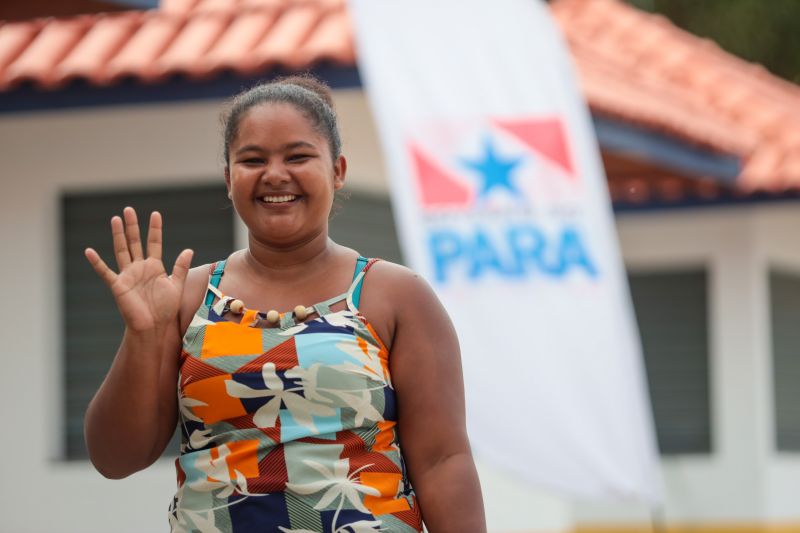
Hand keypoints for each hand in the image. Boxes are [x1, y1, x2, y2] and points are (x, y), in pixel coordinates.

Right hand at [85, 207, 193, 332]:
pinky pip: (105, 272)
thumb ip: (181, 267)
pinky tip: (88, 251)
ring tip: (115, 219)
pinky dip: (97, 262)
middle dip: (132, 226)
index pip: (154, 243)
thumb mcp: (176, 285)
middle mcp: (140, 268)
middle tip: (129, 209)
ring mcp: (128, 275)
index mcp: (154, 267)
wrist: (154, 326)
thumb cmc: (165, 308)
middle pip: (135, 242)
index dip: (155, 229)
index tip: (155, 214)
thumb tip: (189, 249)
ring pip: (122, 250)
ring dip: (118, 235)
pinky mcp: (118, 285)